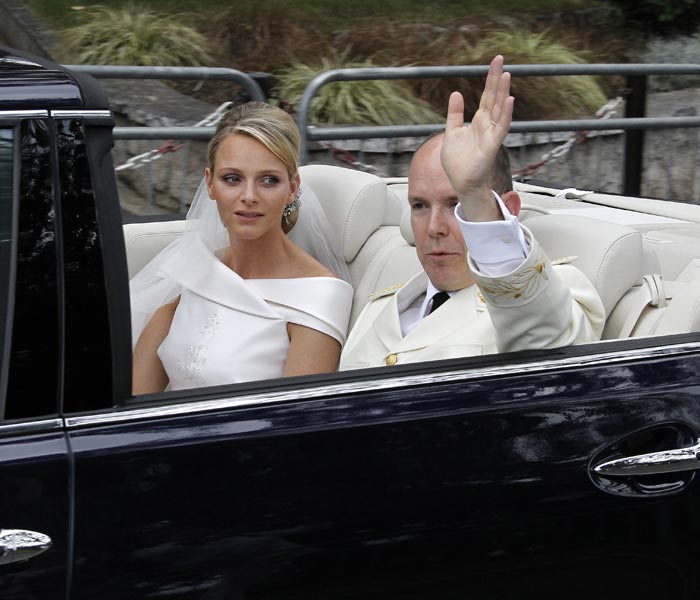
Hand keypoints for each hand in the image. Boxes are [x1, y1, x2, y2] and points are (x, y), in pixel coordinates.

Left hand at [440, 55, 513, 220]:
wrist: (460, 182)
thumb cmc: (458, 162)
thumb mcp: (452, 131)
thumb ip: (455, 113)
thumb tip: (456, 93)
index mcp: (479, 121)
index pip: (488, 95)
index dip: (491, 79)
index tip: (495, 61)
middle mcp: (488, 125)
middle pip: (495, 97)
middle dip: (497, 79)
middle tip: (500, 59)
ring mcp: (491, 134)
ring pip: (500, 109)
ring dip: (503, 92)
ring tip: (506, 75)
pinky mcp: (492, 145)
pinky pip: (501, 128)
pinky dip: (506, 115)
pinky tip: (509, 101)